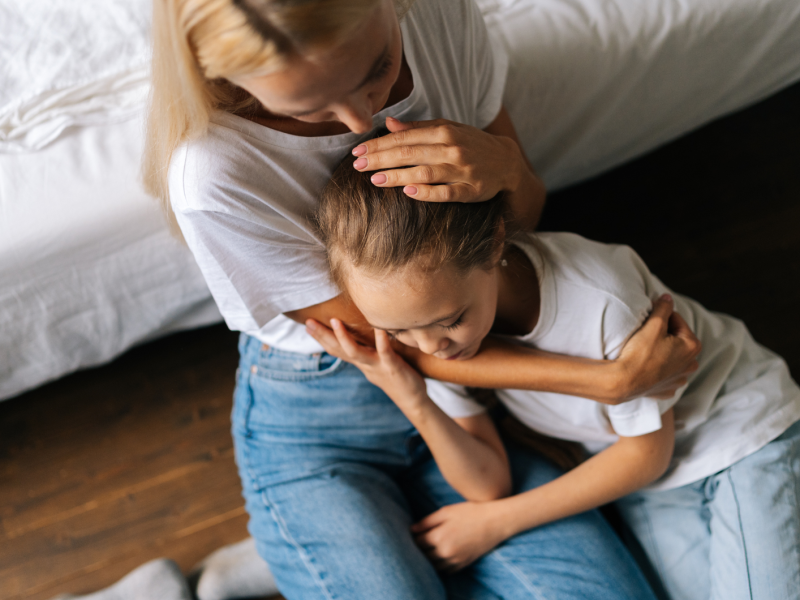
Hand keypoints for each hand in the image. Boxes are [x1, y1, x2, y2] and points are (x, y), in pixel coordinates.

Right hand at [305, 318, 426, 407]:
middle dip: (322, 336)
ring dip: (344, 338)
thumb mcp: (377, 363)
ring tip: (334, 321)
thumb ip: (366, 351)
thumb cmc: (397, 378)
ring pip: (355, 353)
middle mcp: (365, 364)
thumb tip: (357, 337)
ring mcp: (377, 366)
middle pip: (339, 350)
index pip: (336, 350)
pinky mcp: (392, 366)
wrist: (413, 400)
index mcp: (361, 362)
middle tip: (308, 322)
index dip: (321, 338)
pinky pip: (385, 352)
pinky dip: (382, 340)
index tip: (307, 325)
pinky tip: (380, 327)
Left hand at [351, 116, 523, 202]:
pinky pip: (446, 192)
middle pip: (410, 154)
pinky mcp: (470, 190)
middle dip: (381, 159)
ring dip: (398, 176)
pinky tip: (408, 192)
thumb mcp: (448, 129)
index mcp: (443, 131)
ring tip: (375, 179)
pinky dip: (427, 192)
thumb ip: (418, 128)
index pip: (404, 138)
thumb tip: (389, 123)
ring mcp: (461, 170)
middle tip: (358, 165)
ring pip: (424, 172)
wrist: (506, 161)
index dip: (379, 145)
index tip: (358, 151)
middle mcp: (452, 148)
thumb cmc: (471, 143)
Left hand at [411, 502, 507, 571]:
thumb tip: (412, 529)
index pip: (417, 542)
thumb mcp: (446, 511)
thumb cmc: (470, 513)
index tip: (413, 533)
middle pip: (423, 556)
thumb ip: (427, 521)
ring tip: (427, 549)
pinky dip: (439, 565)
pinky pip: (444, 570)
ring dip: (428, 559)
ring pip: (432, 565)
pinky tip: (440, 555)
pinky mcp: (462, 565)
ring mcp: (454, 560)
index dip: (413, 537)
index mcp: (439, 537)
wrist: (495, 522)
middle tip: (418, 540)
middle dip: (419, 549)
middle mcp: (445, 552)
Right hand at [614, 294, 701, 402]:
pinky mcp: (667, 390)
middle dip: (664, 335)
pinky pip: (665, 375)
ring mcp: (679, 379)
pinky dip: (658, 369)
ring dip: (663, 352)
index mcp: (692, 346)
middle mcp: (690, 364)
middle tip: (646, 335)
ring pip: (672, 358)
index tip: (648, 320)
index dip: (661, 317)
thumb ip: (663, 308)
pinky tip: (647, 367)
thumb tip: (667, 297)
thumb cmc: (640, 353)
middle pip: (677, 340)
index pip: (677, 320)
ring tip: (646, 351)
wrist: (623, 381)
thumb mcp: (653, 324)